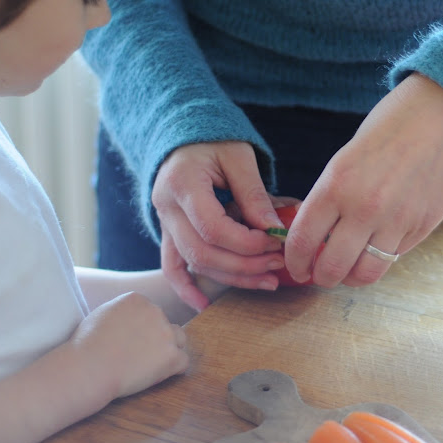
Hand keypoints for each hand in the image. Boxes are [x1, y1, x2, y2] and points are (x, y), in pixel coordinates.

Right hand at [68, 292, 188, 403]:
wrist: (89, 368)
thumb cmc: (87, 345)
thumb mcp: (102, 314)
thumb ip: (122, 311)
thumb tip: (130, 317)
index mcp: (138, 299)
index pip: (150, 312)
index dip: (142, 329)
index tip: (130, 344)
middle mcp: (155, 310)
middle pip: (164, 324)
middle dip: (155, 338)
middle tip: (138, 357)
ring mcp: (165, 332)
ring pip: (179, 339)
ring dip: (169, 350)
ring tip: (150, 366)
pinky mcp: (171, 355)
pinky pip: (183, 361)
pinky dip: (173, 370)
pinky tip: (156, 376)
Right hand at [152, 141, 288, 309]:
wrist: (184, 137)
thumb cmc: (213, 140)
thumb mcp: (238, 156)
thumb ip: (253, 193)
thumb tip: (274, 230)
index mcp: (182, 183)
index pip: (212, 227)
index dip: (246, 243)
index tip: (276, 242)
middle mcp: (167, 206)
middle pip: (202, 251)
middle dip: (244, 264)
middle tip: (278, 264)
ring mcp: (164, 221)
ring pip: (192, 263)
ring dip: (231, 277)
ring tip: (267, 281)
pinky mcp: (168, 231)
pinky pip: (171, 265)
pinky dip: (185, 287)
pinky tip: (203, 304)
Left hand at [284, 74, 442, 286]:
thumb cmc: (390, 126)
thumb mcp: (346, 157)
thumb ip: (331, 195)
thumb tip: (317, 231)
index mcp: (335, 185)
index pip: (303, 240)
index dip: (294, 261)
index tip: (295, 267)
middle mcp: (363, 208)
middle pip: (332, 267)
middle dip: (320, 277)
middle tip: (319, 274)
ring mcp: (396, 222)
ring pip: (365, 274)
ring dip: (351, 278)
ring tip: (347, 269)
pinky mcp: (423, 227)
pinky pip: (394, 258)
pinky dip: (380, 260)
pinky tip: (375, 248)